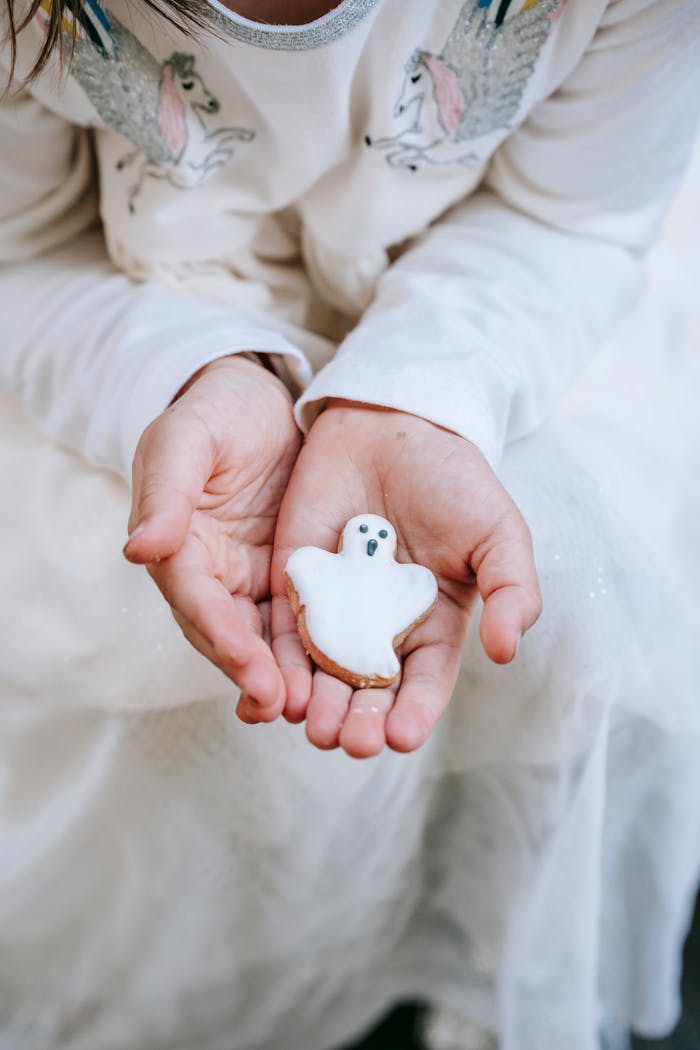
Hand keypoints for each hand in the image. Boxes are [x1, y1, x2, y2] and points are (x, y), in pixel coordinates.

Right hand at [123, 355, 300, 718]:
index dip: (222, 638)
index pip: (196, 601)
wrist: (261, 398)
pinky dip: (312, 651)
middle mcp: (210, 573)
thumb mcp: (186, 439)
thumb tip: (137, 548)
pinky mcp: (287, 576)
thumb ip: (164, 491)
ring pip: (262, 639)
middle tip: (283, 706)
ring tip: (311, 710)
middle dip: (252, 673)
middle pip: (227, 634)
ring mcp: (248, 578)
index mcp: (178, 545)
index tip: (251, 670)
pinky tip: (338, 677)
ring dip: (282, 676)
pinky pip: (298, 620)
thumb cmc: (216, 411)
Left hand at [270, 401, 540, 757]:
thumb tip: (505, 650)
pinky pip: (283, 633)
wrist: (392, 424)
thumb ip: (510, 589)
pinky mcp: (295, 585)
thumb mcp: (497, 533)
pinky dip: (279, 664)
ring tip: (315, 727)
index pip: (424, 684)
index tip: (402, 737)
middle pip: (369, 692)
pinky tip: (277, 689)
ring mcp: (336, 610)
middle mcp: (382, 629)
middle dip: (361, 722)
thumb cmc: (453, 480)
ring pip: (323, 673)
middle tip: (351, 742)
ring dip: (317, 706)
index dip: (415, 713)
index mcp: (433, 627)